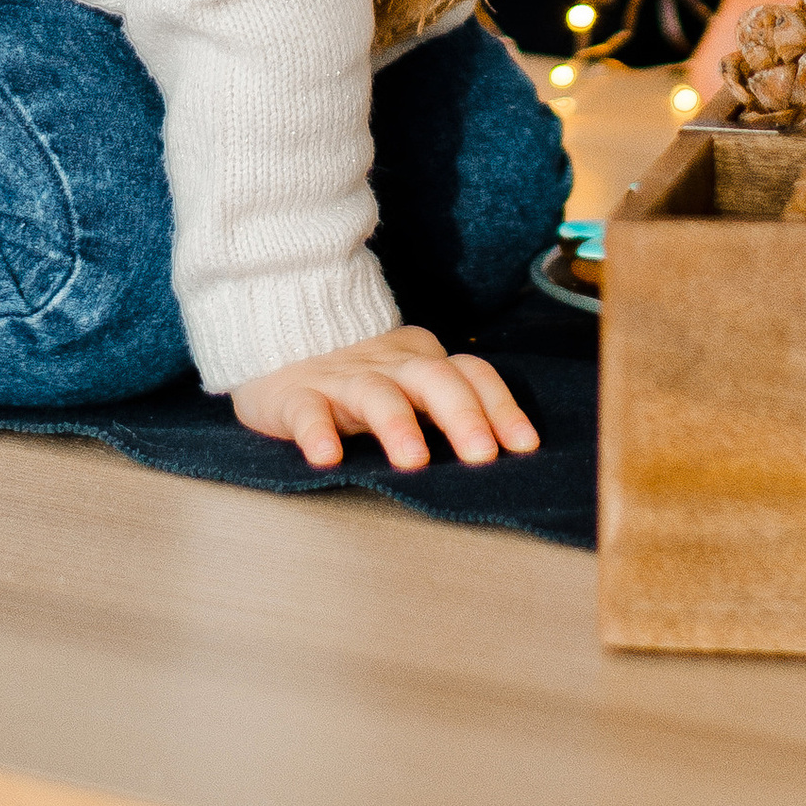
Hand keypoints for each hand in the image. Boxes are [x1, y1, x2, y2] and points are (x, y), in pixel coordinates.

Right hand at [231, 323, 539, 471]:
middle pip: (434, 380)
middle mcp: (389, 367)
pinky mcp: (296, 396)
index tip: (525, 447)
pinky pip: (308, 411)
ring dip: (398, 424)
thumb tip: (507, 463)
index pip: (471, 374)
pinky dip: (318, 432)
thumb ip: (446, 411)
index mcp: (422, 363)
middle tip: (482, 457)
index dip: (501, 407)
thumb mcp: (409, 387)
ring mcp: (343, 380)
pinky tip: (327, 458)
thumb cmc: (361, 382)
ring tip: (413, 462)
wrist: (280, 342)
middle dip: (463, 415)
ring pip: (377, 395)